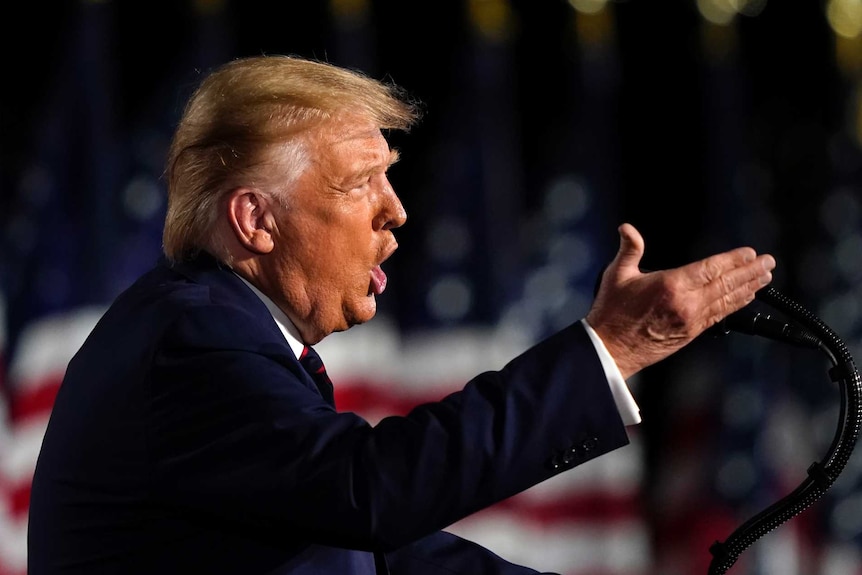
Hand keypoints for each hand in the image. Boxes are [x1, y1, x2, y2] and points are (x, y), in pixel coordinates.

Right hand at [585, 223, 775, 379]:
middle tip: (768, 262)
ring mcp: (691, 320)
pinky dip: (736, 305)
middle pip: (726, 284)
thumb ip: (629, 249)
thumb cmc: (611, 313)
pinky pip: (720, 316)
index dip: (733, 260)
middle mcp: (686, 303)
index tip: (749, 253)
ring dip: (749, 288)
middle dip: (750, 272)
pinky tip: (746, 298)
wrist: (610, 348)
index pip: (711, 268)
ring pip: (728, 301)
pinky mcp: (691, 333)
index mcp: (671, 285)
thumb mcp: (616, 275)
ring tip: (765, 278)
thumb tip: (628, 229)